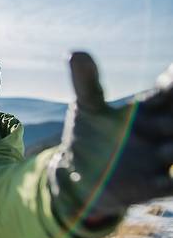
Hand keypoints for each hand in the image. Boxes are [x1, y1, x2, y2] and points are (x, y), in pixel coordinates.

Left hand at [50, 52, 172, 219]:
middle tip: (160, 123)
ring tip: (162, 150)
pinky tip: (167, 177)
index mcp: (150, 109)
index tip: (167, 80)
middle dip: (171, 118)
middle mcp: (162, 131)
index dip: (172, 82)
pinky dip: (171, 180)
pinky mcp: (158, 185)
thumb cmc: (88, 136)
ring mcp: (163, 157)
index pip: (171, 90)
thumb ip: (86, 81)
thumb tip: (75, 52)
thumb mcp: (87, 108)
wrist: (81, 179)